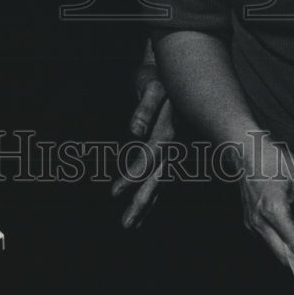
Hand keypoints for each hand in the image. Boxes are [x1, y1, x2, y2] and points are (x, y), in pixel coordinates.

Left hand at [111, 45, 174, 228]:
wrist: (179, 69)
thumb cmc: (160, 75)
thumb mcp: (152, 87)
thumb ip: (145, 109)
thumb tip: (135, 132)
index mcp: (168, 130)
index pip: (147, 158)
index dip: (132, 176)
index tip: (114, 193)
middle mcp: (174, 143)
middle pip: (157, 177)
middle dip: (142, 202)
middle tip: (126, 225)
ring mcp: (176, 147)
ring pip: (161, 180)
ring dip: (147, 202)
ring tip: (132, 224)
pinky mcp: (173, 147)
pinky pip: (163, 173)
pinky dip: (154, 190)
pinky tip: (147, 204)